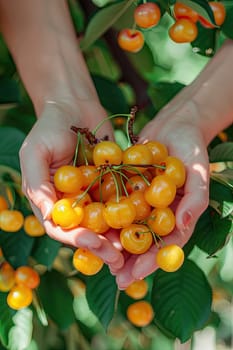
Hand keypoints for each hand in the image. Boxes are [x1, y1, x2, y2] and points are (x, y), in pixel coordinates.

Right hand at [19, 100, 123, 270]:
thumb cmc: (49, 127)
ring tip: (136, 244)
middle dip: (102, 245)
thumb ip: (38, 185)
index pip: (61, 229)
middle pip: (86, 231)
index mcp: (52, 202)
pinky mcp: (112, 184)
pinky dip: (133, 210)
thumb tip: (49, 217)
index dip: (77, 239)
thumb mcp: (35, 153)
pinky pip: (123, 199)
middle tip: (119, 256)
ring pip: (108, 221)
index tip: (95, 241)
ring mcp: (93, 195)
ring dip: (121, 234)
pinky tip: (146, 218)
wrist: (74, 105)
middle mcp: (73, 203)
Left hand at [114, 99, 209, 288]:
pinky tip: (88, 227)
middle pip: (144, 243)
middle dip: (130, 262)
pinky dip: (103, 216)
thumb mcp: (198, 173)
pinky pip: (114, 204)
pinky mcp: (125, 189)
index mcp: (176, 217)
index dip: (153, 261)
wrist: (174, 125)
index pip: (166, 245)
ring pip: (126, 228)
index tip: (138, 274)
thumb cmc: (192, 150)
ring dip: (114, 244)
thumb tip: (184, 225)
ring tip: (98, 261)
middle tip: (116, 279)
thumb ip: (195, 199)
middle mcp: (157, 214)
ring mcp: (140, 202)